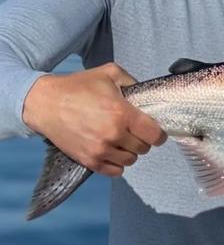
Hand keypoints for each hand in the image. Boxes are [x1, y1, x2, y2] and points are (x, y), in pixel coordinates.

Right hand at [22, 62, 166, 176]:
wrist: (44, 103)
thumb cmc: (77, 86)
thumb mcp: (109, 73)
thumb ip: (132, 81)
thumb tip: (145, 94)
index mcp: (122, 114)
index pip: (155, 135)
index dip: (159, 133)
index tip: (154, 130)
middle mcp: (114, 135)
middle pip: (144, 148)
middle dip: (142, 139)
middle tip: (133, 131)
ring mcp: (100, 150)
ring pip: (130, 160)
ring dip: (129, 151)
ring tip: (121, 140)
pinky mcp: (89, 161)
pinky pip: (115, 171)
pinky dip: (117, 164)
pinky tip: (112, 152)